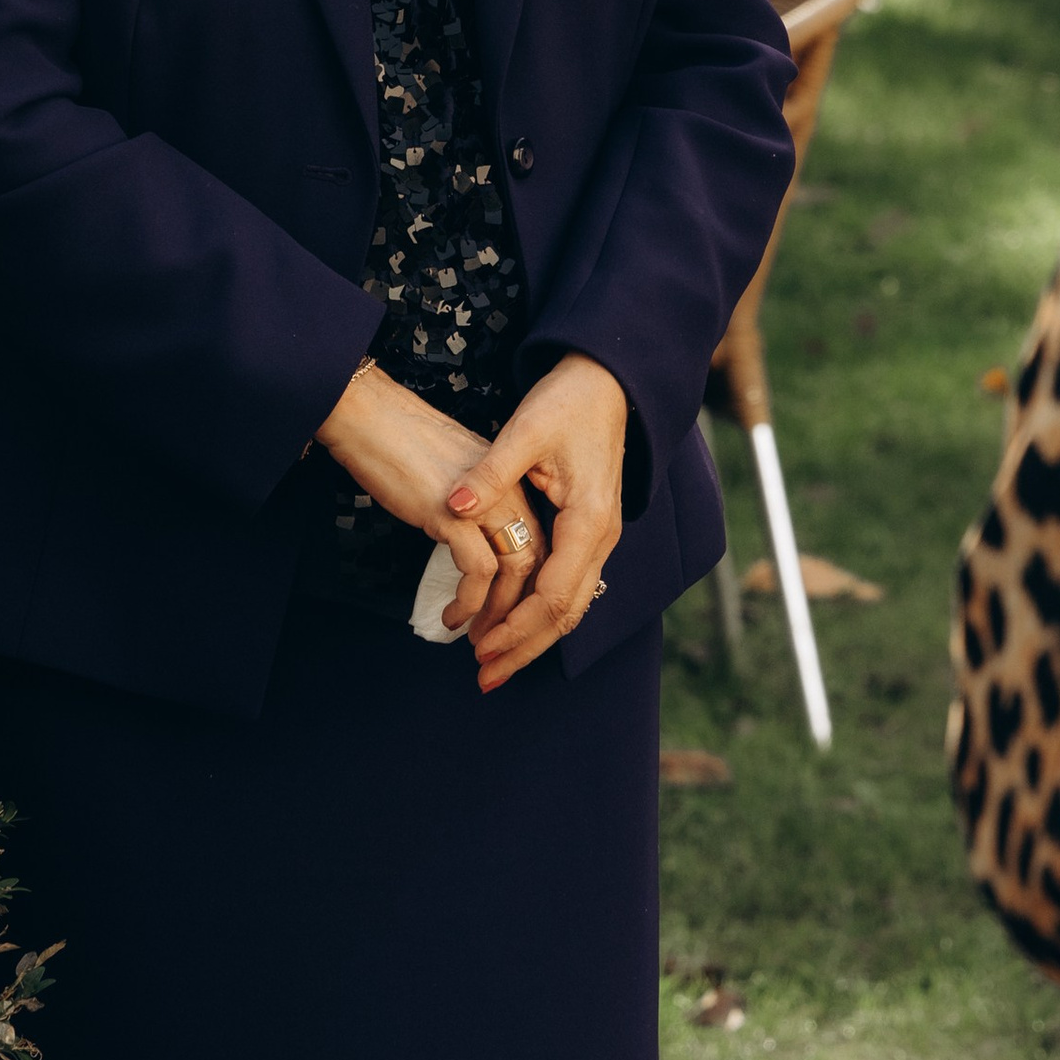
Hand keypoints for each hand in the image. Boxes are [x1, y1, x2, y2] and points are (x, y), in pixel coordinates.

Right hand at [314, 360, 526, 637]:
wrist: (371, 418)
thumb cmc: (404, 448)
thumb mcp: (454, 481)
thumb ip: (474, 509)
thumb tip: (473, 551)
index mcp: (511, 482)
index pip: (541, 542)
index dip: (532, 587)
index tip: (515, 617)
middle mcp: (508, 492)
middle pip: (536, 561)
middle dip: (522, 611)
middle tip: (502, 642)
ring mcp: (485, 501)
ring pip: (515, 571)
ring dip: (498, 615)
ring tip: (479, 639)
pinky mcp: (455, 513)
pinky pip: (479, 571)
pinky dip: (469, 602)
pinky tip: (453, 616)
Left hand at [446, 353, 630, 689]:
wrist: (607, 381)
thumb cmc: (568, 401)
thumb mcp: (526, 429)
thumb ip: (491, 470)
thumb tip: (452, 504)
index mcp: (588, 520)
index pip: (552, 595)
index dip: (515, 628)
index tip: (479, 650)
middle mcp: (601, 538)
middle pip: (565, 615)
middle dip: (524, 649)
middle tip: (483, 678)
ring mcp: (599, 537)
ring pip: (570, 606)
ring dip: (532, 637)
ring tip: (492, 660)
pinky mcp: (589, 531)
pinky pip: (569, 586)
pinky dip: (540, 612)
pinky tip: (512, 622)